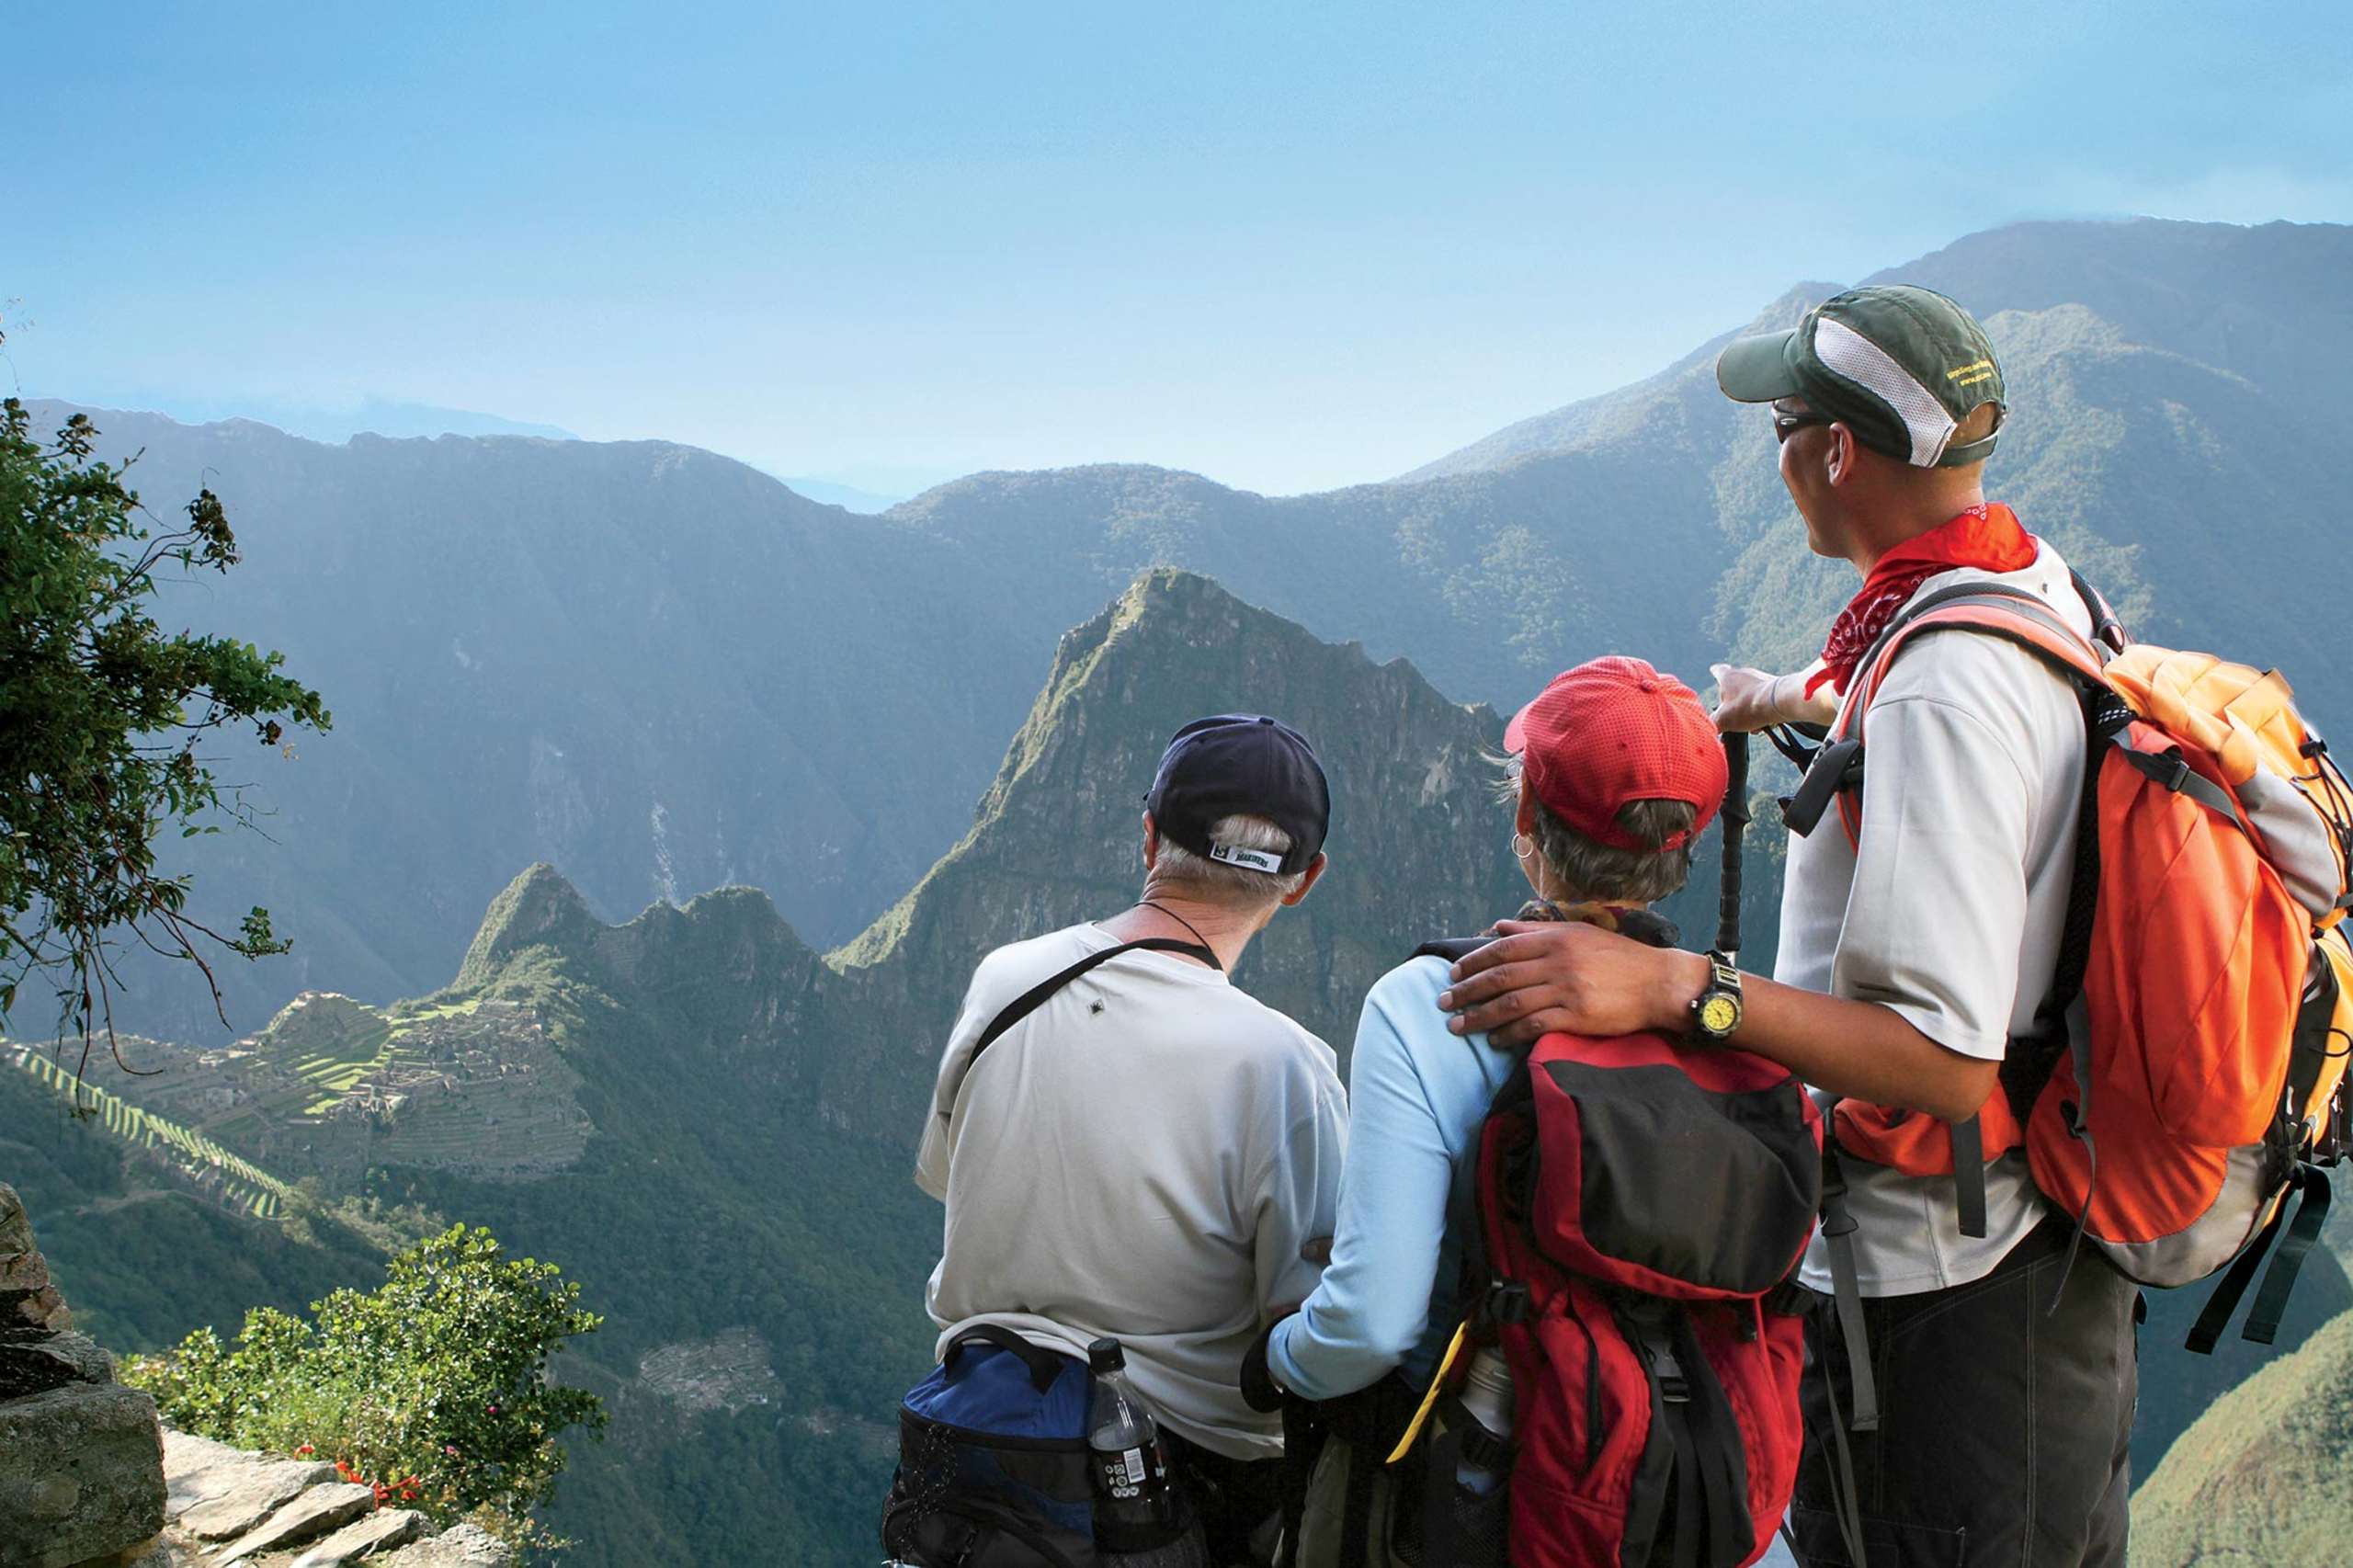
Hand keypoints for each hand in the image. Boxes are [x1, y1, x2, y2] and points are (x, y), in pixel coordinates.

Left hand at [1435, 920, 1709, 1047]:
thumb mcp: (1577, 934)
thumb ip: (1535, 932)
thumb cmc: (1618, 958)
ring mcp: (1567, 990)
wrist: (1658, 983)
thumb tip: (1497, 928)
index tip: (1452, 974)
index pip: (1502, 949)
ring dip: (1480, 1017)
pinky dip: (1509, 1033)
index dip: (1473, 962)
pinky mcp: (1577, 1016)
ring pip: (1511, 1003)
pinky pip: (1534, 1025)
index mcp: (1555, 939)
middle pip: (1500, 977)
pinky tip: (1495, 1040)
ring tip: (1459, 1026)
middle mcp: (1557, 962)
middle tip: (1443, 1003)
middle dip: (1467, 991)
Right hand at [1709, 662, 1836, 732]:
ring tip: (1753, 725)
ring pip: (1751, 695)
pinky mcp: (1776, 686)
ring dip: (1749, 709)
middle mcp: (1745, 673)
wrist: (1779, 702)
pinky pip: (1765, 699)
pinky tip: (1766, 722)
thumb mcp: (1723, 720)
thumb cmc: (1748, 707)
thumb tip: (1710, 727)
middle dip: (1734, 703)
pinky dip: (1763, 710)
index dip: (1715, 672)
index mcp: (1728, 676)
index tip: (1714, 671)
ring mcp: (1761, 678)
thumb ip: (1713, 723)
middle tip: (1734, 718)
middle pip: (1735, 687)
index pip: (1717, 670)